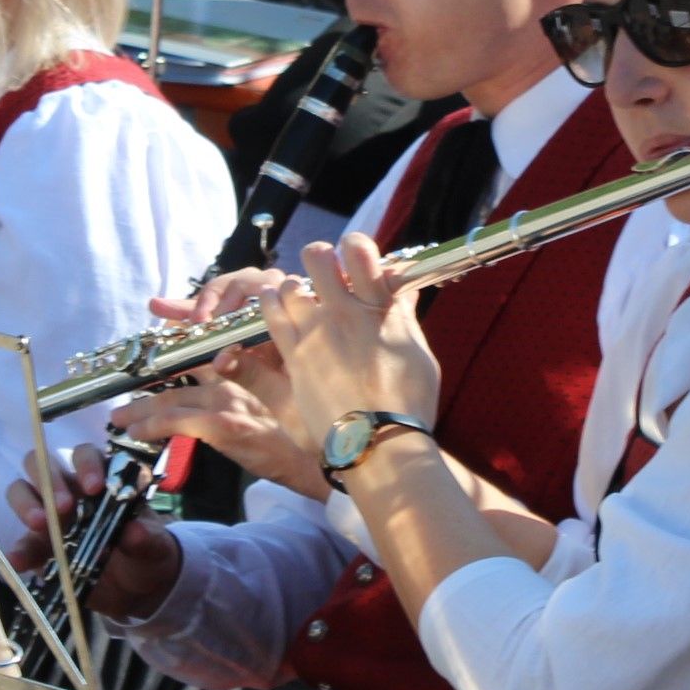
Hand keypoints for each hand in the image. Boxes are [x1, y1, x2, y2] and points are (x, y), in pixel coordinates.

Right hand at [3, 447, 185, 618]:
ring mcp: (50, 517)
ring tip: (40, 524)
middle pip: (43, 464)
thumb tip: (134, 531)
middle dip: (49, 479)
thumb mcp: (153, 547)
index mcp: (99, 480)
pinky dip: (18, 550)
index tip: (94, 488)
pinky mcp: (38, 548)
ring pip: (22, 491)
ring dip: (26, 503)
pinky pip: (22, 544)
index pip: (85, 455)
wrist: (136, 590)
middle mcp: (69, 491)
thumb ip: (145, 538)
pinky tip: (18, 560)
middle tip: (63, 506)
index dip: (86, 465)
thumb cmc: (145, 553)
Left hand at [113, 373, 326, 500]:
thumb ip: (229, 404)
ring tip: (118, 420)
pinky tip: (137, 432)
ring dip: (139, 411)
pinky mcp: (225, 424)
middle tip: (117, 407)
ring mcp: (227, 402)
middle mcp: (230, 383)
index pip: (191, 364)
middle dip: (141, 393)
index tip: (137, 376)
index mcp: (236, 378)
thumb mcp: (256, 416)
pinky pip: (179, 421)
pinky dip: (154, 425)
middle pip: (174, 383)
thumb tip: (198, 407)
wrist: (314, 464)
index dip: (161, 367)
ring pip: (171, 401)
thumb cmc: (289, 443)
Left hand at [248, 233, 443, 462]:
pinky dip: (272, 304)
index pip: (359, 251)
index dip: (355, 246)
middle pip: (318, 258)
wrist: (377, 443)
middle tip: (325, 274)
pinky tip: (277, 306)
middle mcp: (343, 314)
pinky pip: (271, 315)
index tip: (356, 258)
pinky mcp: (293, 356)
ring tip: (301, 298)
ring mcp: (314, 334)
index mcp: (379, 308)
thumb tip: (404, 288)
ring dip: (296, 286)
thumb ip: (405, 315)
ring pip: (290, 285)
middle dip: (321, 259)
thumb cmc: (407, 402)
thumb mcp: (418, 352)